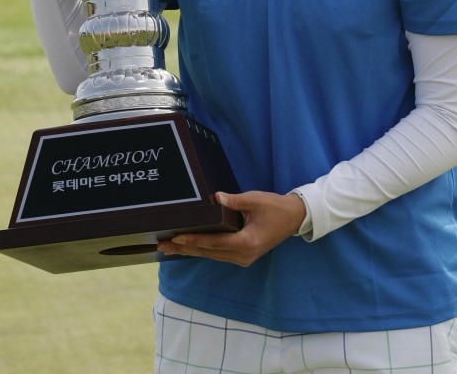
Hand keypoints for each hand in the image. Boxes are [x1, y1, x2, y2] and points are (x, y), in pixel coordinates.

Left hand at [157, 190, 306, 266]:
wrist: (293, 218)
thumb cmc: (275, 207)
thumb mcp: (255, 200)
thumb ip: (234, 200)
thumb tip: (215, 197)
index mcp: (247, 243)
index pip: (214, 243)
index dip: (194, 240)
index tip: (176, 237)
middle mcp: (244, 256)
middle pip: (209, 253)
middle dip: (185, 249)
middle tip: (162, 244)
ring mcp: (243, 258)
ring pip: (211, 255)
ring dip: (191, 251)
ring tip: (169, 247)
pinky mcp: (242, 256)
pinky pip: (217, 254)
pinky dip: (202, 250)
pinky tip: (188, 247)